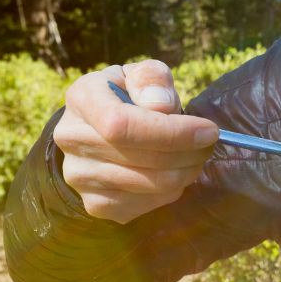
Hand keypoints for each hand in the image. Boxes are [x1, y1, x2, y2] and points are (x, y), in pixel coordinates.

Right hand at [53, 60, 218, 223]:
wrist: (102, 128)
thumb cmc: (130, 96)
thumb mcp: (142, 75)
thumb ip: (152, 79)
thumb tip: (161, 106)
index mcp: (81, 98)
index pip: (122, 125)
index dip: (172, 132)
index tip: (209, 130)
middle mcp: (71, 139)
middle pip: (142, 158)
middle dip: (189, 153)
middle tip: (209, 144)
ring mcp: (79, 177)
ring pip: (149, 185)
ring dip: (186, 172)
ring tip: (196, 157)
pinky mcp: (95, 205)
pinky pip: (146, 205)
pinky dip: (171, 191)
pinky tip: (174, 173)